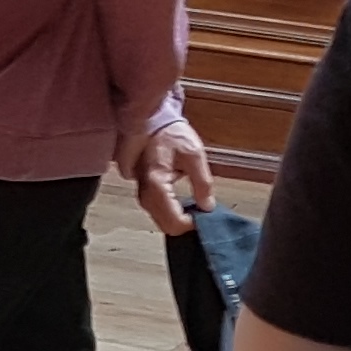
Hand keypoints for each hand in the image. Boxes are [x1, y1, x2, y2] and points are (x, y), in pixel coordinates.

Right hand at [127, 116, 213, 236]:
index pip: (174, 221)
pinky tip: (185, 204)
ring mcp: (143, 196)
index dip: (193, 224)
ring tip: (196, 205)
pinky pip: (159, 214)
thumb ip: (203, 183)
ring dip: (180, 219)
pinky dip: (174, 214)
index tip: (207, 214)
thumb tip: (208, 206)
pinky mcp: (144, 195)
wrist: (153, 124)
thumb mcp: (194, 154)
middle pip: (167, 226)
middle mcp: (145, 194)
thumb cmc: (172, 134)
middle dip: (187, 223)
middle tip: (203, 210)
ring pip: (163, 223)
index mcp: (156, 183)